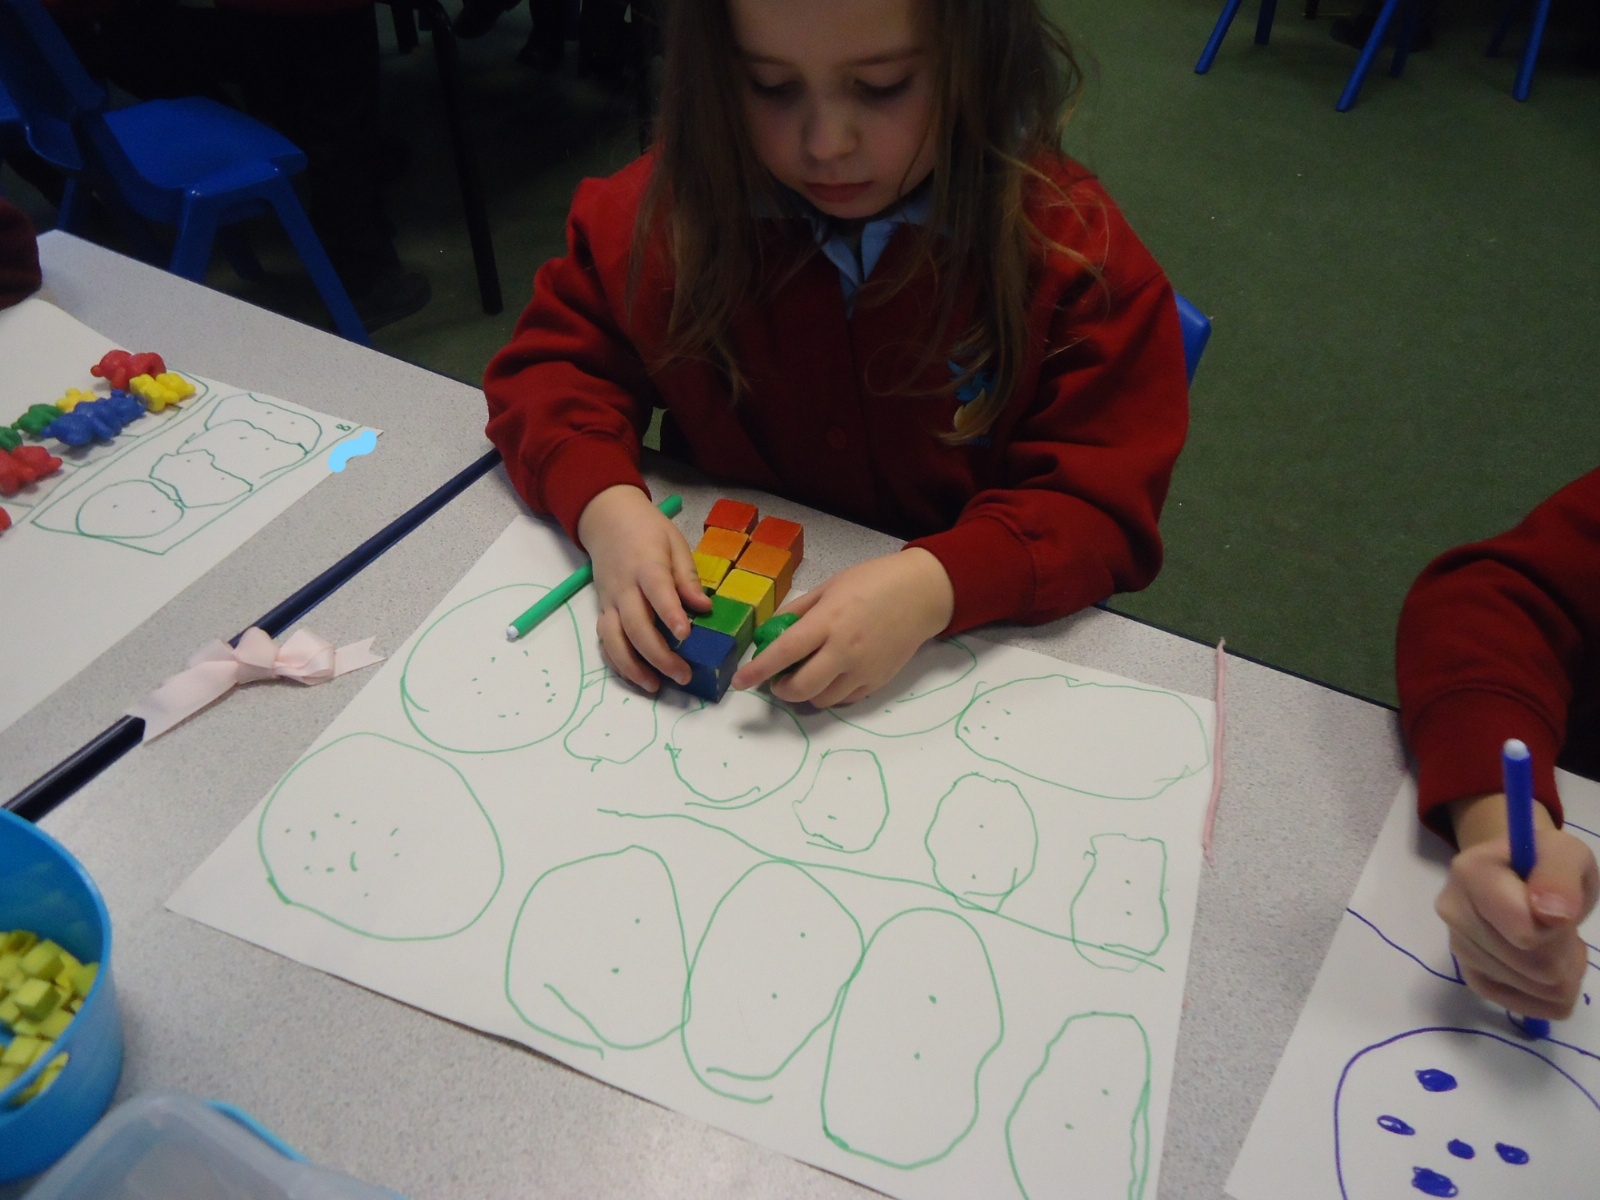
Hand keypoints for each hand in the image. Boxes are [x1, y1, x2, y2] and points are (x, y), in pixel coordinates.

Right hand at [576, 485, 709, 691]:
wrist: (607, 519)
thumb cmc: (648, 530)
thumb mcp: (675, 543)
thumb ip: (687, 577)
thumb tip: (704, 608)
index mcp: (646, 565)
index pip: (657, 592)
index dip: (670, 614)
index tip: (686, 635)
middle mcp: (624, 587)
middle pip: (635, 625)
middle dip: (658, 655)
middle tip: (683, 675)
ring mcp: (609, 601)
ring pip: (613, 639)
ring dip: (632, 667)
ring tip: (655, 686)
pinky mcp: (602, 610)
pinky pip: (604, 641)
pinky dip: (616, 662)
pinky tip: (635, 676)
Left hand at [731, 548, 953, 708]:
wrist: (922, 594)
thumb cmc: (873, 582)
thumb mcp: (829, 587)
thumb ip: (797, 611)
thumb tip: (769, 633)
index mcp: (828, 621)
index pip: (785, 652)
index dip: (758, 670)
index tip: (739, 682)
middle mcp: (844, 650)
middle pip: (801, 687)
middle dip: (781, 690)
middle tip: (777, 681)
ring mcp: (863, 669)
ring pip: (822, 699)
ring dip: (806, 693)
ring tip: (807, 674)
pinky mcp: (878, 681)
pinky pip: (845, 699)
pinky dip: (830, 693)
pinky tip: (831, 676)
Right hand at [1435, 791, 1598, 1019]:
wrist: (1516, 872)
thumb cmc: (1542, 861)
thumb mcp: (1564, 852)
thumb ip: (1560, 875)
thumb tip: (1553, 915)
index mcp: (1470, 873)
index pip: (1525, 933)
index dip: (1558, 929)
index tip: (1560, 908)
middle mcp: (1453, 911)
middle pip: (1536, 967)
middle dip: (1565, 953)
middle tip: (1562, 927)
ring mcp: (1458, 947)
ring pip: (1536, 989)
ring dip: (1562, 972)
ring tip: (1552, 941)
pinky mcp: (1470, 974)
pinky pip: (1527, 1007)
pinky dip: (1547, 994)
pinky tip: (1541, 966)